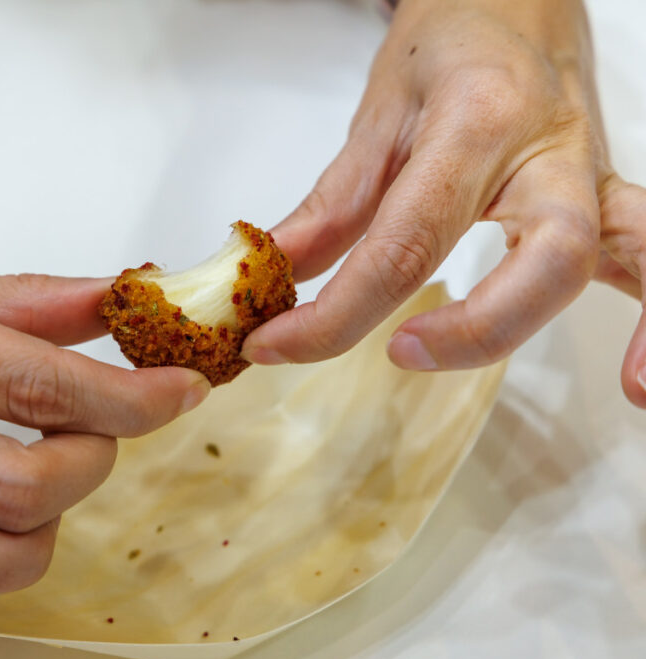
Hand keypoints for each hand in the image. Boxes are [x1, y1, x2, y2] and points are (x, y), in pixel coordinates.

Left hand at [242, 0, 645, 407]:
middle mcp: (551, 152)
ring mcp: (593, 179)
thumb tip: (274, 280)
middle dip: (479, 326)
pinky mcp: (608, 201)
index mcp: (478, 122)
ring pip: (634, 253)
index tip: (278, 345)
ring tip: (628, 393)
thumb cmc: (452, 43)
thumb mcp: (378, 114)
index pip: (407, 240)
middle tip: (398, 353)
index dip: (336, 312)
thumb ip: (330, 206)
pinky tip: (643, 376)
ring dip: (636, 328)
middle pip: (547, 256)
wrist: (517, 0)